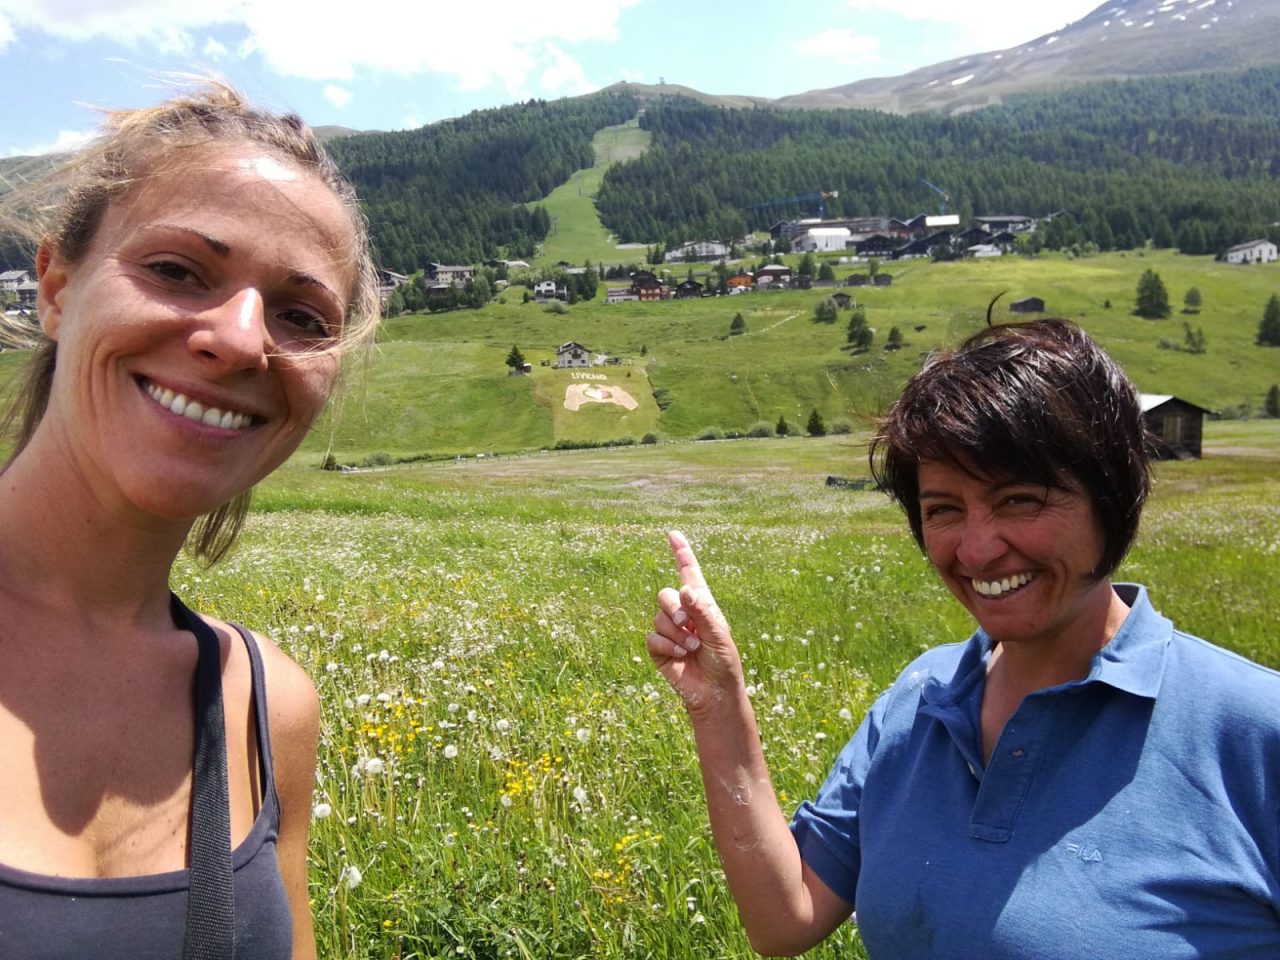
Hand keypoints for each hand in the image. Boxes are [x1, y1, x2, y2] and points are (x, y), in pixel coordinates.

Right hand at [648, 531, 743, 713]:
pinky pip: (653, 637)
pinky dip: (668, 646)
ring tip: (693, 648)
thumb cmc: (723, 661)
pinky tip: (682, 656)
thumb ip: (702, 611)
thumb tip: (684, 590)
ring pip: (658, 617)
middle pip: (665, 595)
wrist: (714, 692)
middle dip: (674, 607)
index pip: (688, 573)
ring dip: (677, 634)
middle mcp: (683, 613)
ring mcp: (669, 631)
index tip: (672, 534)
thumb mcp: (719, 634)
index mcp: (701, 604)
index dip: (681, 553)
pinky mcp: (658, 648)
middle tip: (688, 624)